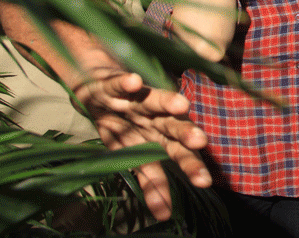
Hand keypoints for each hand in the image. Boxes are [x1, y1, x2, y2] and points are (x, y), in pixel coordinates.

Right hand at [74, 69, 210, 220]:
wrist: (94, 88)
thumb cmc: (121, 121)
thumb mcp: (132, 152)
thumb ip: (150, 177)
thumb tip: (165, 215)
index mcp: (158, 135)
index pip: (177, 152)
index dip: (189, 167)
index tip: (204, 183)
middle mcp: (150, 117)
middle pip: (171, 126)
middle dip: (185, 134)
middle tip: (201, 141)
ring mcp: (132, 100)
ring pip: (151, 100)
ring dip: (165, 102)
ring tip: (180, 105)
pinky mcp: (110, 85)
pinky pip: (116, 84)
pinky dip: (123, 83)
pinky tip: (133, 82)